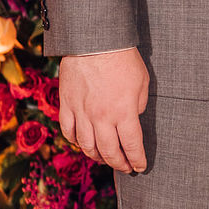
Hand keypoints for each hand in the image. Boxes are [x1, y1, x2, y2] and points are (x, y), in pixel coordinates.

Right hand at [59, 47, 149, 173]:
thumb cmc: (122, 58)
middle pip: (109, 152)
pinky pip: (69, 131)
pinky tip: (83, 143)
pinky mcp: (67, 105)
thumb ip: (138, 105)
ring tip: (104, 159)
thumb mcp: (142, 82)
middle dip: (119, 163)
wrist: (94, 40)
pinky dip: (75, 141)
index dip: (137, 160)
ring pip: (87, 146)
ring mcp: (82, 113)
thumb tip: (132, 118)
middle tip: (125, 167)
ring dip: (97, 157)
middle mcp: (101, 117)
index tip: (140, 166)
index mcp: (124, 112)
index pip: (132, 145)